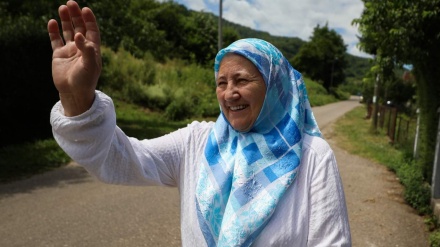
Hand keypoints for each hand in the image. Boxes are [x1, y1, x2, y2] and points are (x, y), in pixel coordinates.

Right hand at [48, 0, 100, 115]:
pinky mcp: (58, 55)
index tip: (85, 9)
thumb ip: (86, 50)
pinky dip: (53, 31)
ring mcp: (69, 50)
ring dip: (65, 20)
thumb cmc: (85, 80)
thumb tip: (79, 35)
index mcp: (92, 49)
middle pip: (79, 27)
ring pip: (67, 31)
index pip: (92, 30)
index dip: (89, 19)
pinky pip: (55, 40)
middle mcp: (81, 47)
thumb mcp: (90, 66)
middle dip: (76, 15)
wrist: (74, 93)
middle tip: (71, 3)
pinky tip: (52, 22)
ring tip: (62, 8)